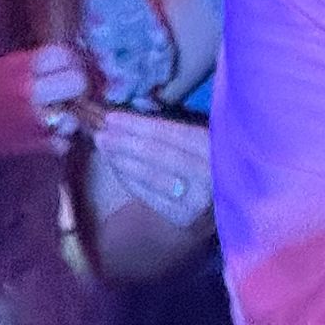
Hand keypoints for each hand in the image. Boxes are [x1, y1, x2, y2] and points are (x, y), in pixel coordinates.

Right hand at [0, 44, 88, 177]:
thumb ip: (28, 64)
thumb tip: (63, 61)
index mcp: (17, 68)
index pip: (63, 54)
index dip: (68, 60)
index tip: (67, 67)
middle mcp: (29, 91)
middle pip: (77, 81)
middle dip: (75, 85)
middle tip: (67, 91)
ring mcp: (34, 121)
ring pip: (74, 116)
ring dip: (68, 116)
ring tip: (54, 116)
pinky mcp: (34, 146)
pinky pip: (64, 142)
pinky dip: (58, 140)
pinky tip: (44, 135)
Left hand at [91, 107, 214, 226]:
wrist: (223, 203)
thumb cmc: (206, 161)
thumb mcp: (199, 136)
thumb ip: (173, 123)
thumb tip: (135, 107)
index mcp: (217, 147)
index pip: (172, 132)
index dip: (139, 124)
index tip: (112, 116)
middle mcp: (210, 174)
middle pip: (158, 154)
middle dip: (124, 141)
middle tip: (100, 131)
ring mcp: (196, 200)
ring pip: (150, 175)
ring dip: (121, 159)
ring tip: (103, 145)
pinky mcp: (183, 218)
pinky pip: (148, 195)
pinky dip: (128, 179)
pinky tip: (115, 166)